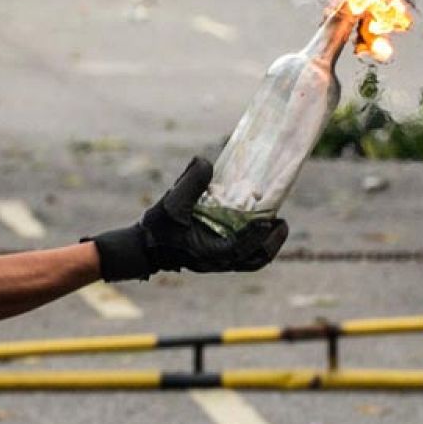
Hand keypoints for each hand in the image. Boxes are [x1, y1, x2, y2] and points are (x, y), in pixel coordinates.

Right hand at [91, 157, 289, 281]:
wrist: (142, 248)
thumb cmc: (158, 229)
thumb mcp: (172, 203)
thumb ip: (190, 182)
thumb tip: (205, 161)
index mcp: (210, 253)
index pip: (243, 248)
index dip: (259, 234)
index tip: (270, 218)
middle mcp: (218, 261)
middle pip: (255, 259)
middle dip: (271, 242)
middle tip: (280, 222)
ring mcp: (217, 262)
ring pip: (251, 260)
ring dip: (265, 245)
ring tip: (274, 225)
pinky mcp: (214, 258)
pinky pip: (242, 256)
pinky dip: (252, 244)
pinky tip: (253, 225)